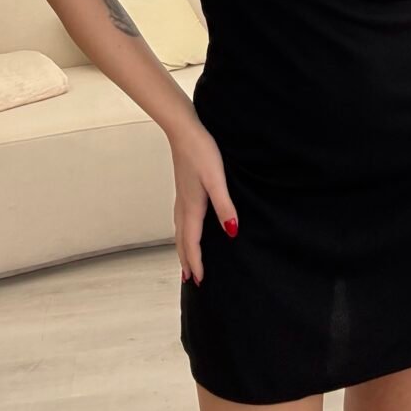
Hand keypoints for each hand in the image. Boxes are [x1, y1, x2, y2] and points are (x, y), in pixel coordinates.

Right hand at [169, 121, 239, 284]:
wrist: (184, 130)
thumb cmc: (201, 152)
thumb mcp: (217, 179)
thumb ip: (225, 206)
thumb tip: (231, 232)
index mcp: (192, 207)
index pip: (192, 242)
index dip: (196, 262)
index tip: (199, 281)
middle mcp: (183, 205)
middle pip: (182, 240)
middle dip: (186, 260)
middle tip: (190, 280)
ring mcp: (181, 197)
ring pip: (179, 230)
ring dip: (183, 248)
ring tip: (186, 260)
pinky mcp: (183, 188)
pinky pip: (181, 219)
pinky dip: (183, 232)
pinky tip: (188, 226)